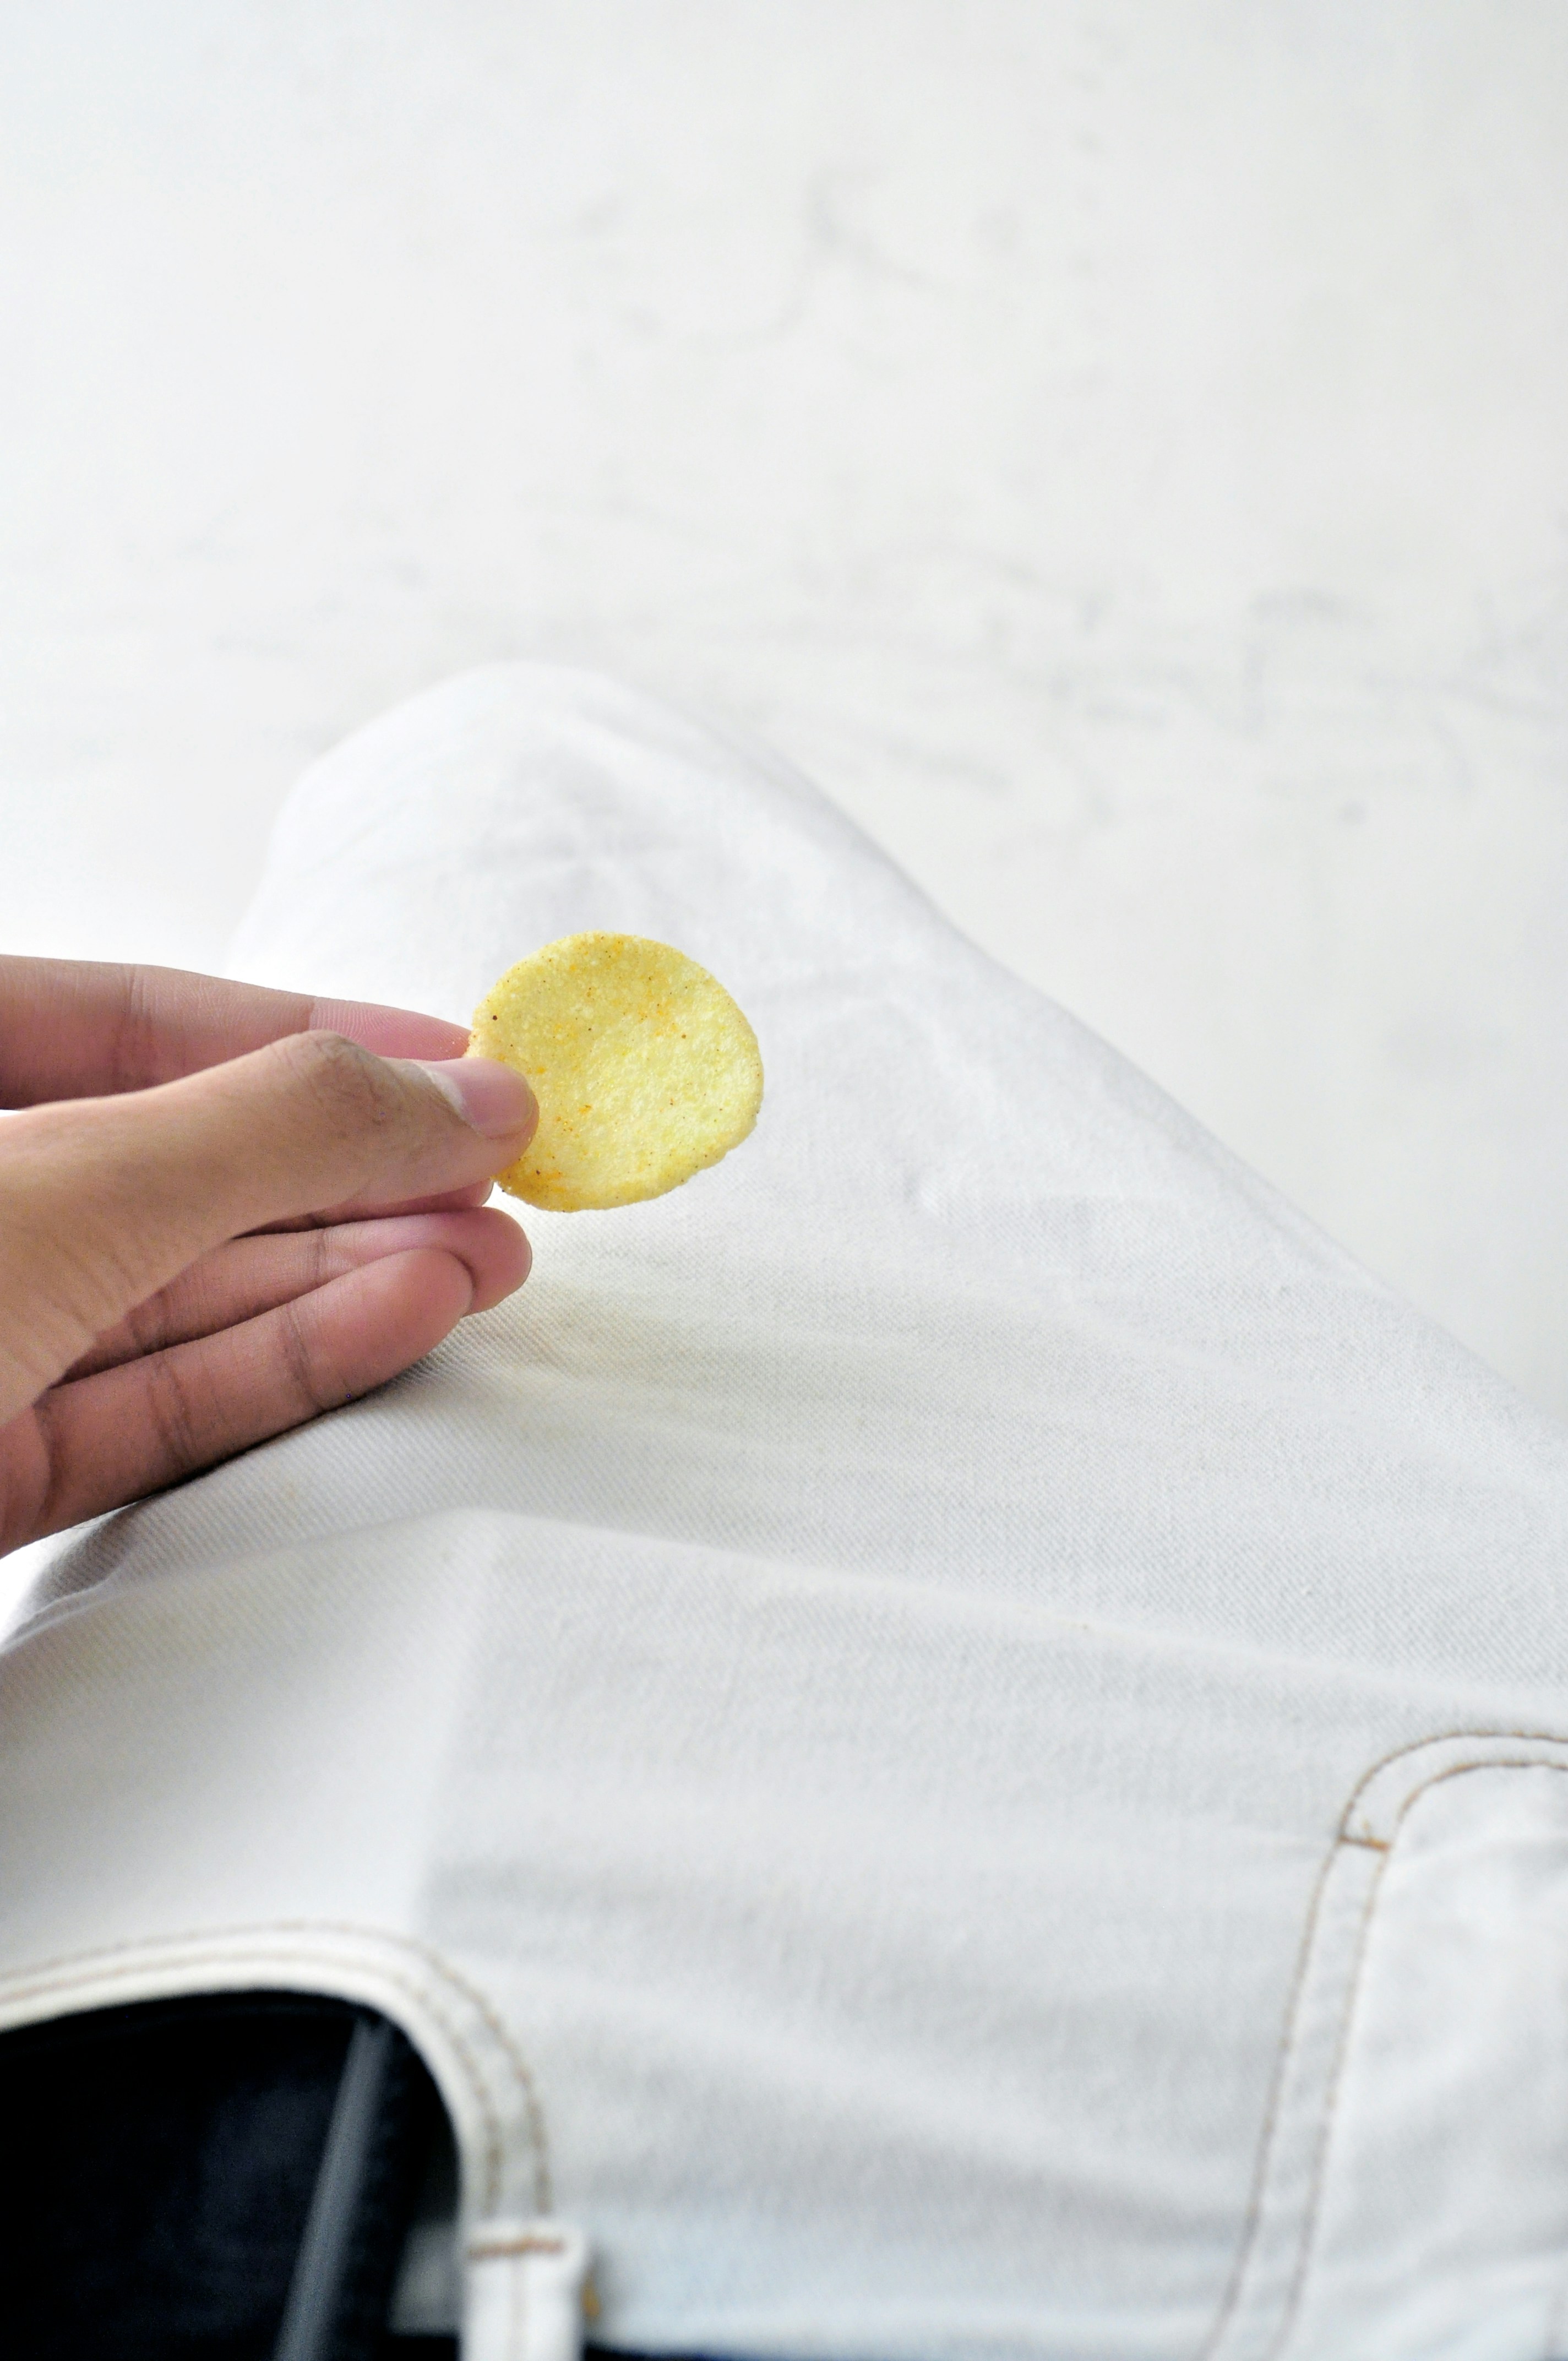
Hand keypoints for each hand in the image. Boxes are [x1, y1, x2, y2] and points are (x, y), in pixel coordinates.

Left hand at [0, 957, 537, 1555]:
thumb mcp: (72, 1188)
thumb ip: (279, 1132)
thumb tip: (467, 1093)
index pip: (117, 1017)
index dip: (292, 1025)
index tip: (449, 1052)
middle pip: (167, 1165)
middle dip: (347, 1171)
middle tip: (498, 1178)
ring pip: (173, 1297)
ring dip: (343, 1275)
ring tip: (489, 1260)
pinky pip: (148, 1408)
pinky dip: (281, 1368)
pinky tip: (406, 1322)